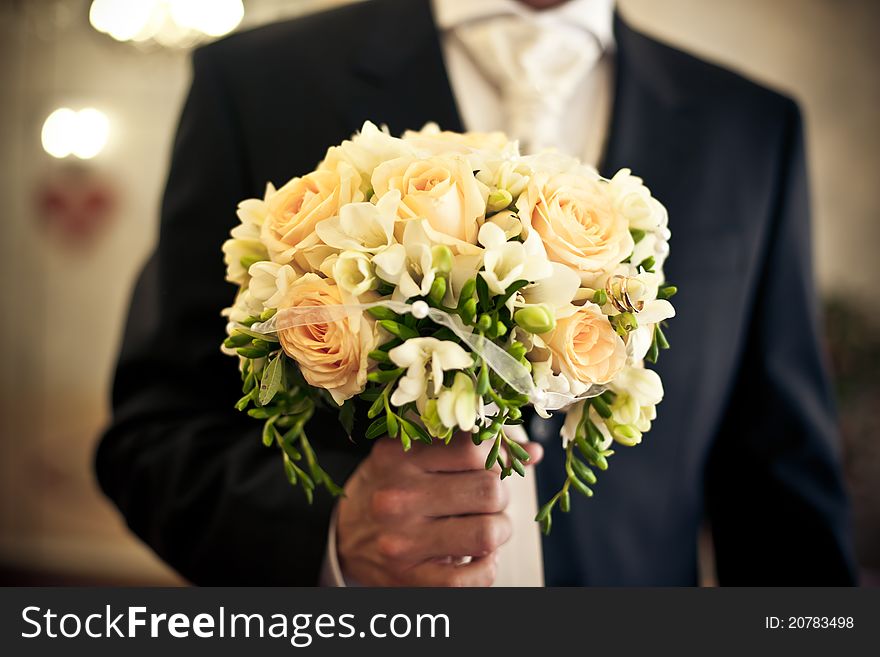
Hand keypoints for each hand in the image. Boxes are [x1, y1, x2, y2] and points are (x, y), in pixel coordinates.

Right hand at [335, 433, 543, 586]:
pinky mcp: (410, 579)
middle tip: (488, 502)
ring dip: (499, 531)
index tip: (491, 467)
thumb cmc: (391, 488)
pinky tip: (476, 557)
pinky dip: (488, 567)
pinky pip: (476, 576)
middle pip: (490, 490)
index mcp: (398, 457)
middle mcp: (397, 498)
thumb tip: (534, 452)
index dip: (496, 458)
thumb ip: (471, 450)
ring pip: (489, 533)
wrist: (344, 538)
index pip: (475, 449)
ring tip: (487, 528)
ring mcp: (402, 541)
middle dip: (500, 497)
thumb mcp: (417, 457)